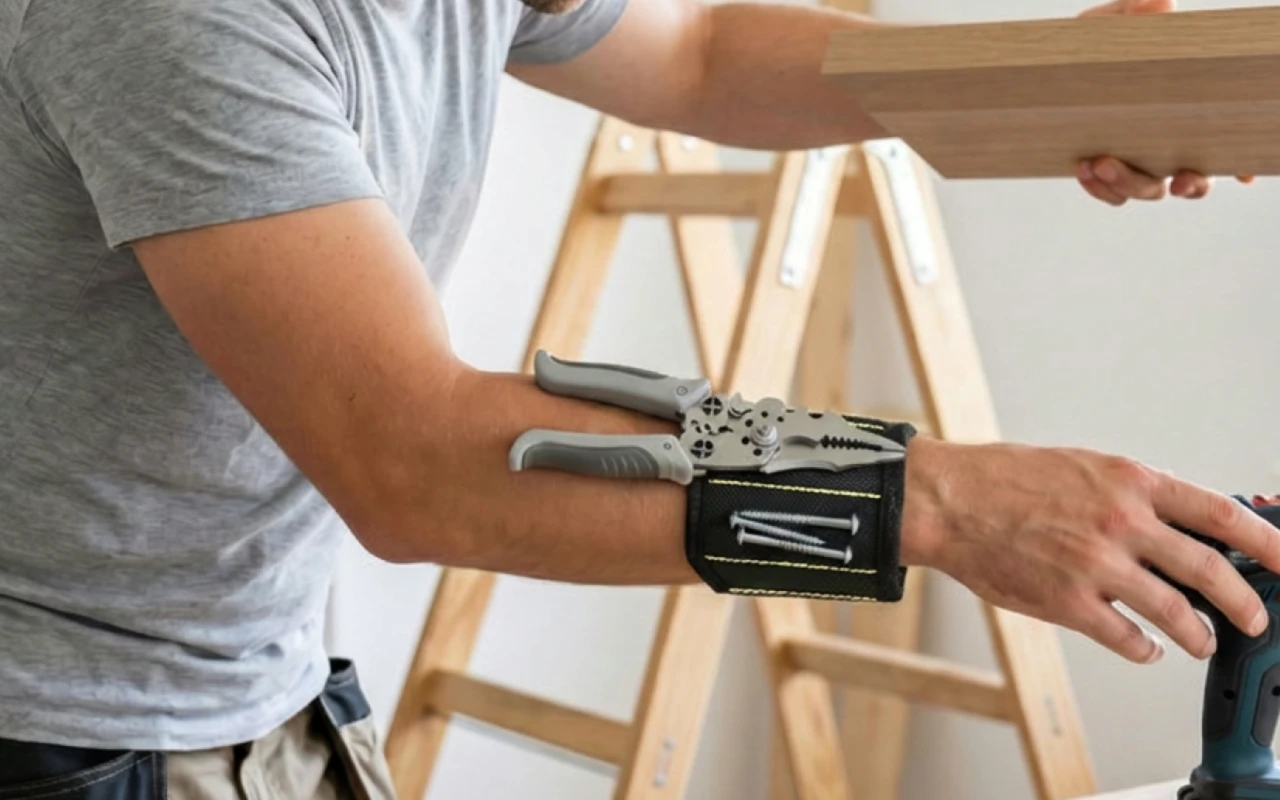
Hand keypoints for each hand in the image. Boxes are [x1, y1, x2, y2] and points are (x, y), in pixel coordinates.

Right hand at [900, 436, 1279, 663]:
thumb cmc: (1005, 479)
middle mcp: (1122, 522)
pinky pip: (1127, 638)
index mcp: (1129, 482)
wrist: (950, 501)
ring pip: (1175, 612)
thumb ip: (1132, 495)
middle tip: (1254, 618)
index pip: (1220, 513)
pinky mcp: (1068, 603)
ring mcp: (1096, 566)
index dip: (1267, 540)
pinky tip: (1146, 648)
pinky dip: (1145, 649)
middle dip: (1243, 602)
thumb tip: (1176, 527)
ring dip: (1199, 634)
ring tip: (1203, 641)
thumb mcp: (1083, 468)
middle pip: (1210, 569)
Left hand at [1073, 0, 1253, 204]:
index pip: (1224, 144)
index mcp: (1187, 112)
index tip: (1243, 174)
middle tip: (1177, 177)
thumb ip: (1134, 15)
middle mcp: (1171, 145)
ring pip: (1150, 190)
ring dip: (1128, 183)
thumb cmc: (1092, 47)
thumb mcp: (1110, 27)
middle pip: (1193, 180)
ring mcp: (1140, 162)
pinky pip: (1111, 193)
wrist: (1042, 71)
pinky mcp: (1107, 173)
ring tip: (1100, 163)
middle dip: (1189, 183)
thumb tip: (1163, 6)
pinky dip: (1099, 187)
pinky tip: (1082, 167)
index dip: (1239, 163)